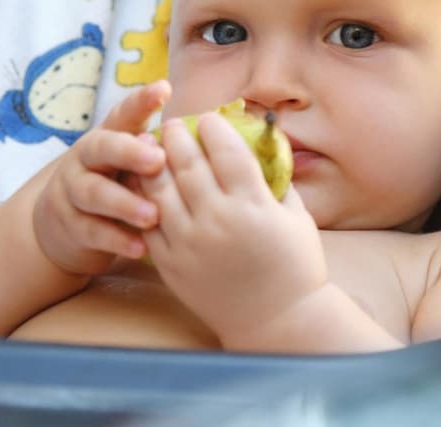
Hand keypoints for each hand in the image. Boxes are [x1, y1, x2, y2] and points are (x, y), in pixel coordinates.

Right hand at [32, 81, 170, 275]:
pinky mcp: (69, 224)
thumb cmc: (118, 185)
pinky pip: (91, 230)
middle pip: (102, 146)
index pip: (124, 113)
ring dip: (125, 203)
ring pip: (94, 192)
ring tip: (154, 215)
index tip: (165, 89)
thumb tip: (209, 139)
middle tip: (158, 159)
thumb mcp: (131, 164)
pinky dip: (117, 239)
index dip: (142, 101)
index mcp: (109, 137)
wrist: (65, 225)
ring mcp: (72, 190)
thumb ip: (158, 151)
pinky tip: (141, 247)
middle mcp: (87, 157)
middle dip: (129, 151)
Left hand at [140, 112, 326, 340]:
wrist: (276, 321)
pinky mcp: (171, 263)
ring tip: (150, 148)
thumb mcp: (298, 217)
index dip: (214, 128)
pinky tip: (143, 185)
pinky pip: (148, 222)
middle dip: (177, 137)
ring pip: (159, 189)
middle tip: (171, 125)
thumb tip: (264, 147)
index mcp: (253, 205)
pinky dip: (142, 199)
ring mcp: (190, 243)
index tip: (208, 119)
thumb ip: (278, 181)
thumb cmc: (296, 267)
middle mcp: (218, 220)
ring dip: (153, 163)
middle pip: (187, 164)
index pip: (226, 151)